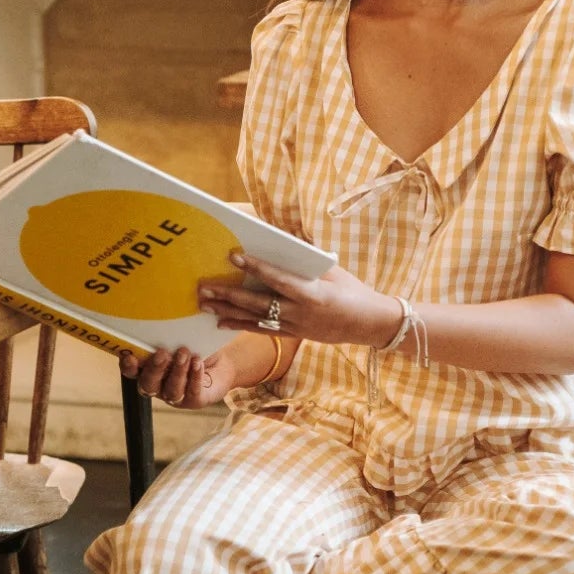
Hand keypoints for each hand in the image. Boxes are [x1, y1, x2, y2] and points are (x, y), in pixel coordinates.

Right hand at [119, 344, 236, 408]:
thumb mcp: (182, 336)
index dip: (128, 366)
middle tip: (162, 353)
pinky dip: (194, 377)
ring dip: (177, 372)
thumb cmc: (196, 345)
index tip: (130, 356)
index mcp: (149, 368)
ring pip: (171, 390)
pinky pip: (191, 393)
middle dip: (154, 369)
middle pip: (148, 384)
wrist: (222, 361)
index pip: (131, 371)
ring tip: (185, 353)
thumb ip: (169, 334)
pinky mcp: (193, 400)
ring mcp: (175, 395)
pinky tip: (198, 363)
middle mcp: (159, 384)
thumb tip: (163, 318)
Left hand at [198, 254, 400, 349]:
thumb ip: (306, 260)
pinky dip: (240, 324)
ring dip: (227, 310)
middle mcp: (300, 312)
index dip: (255, 267)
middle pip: (257, 302)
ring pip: (254, 318)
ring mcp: (295, 326)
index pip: (278, 278)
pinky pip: (261, 330)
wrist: (369, 324)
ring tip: (204, 303)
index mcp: (312, 293)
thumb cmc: (352, 291)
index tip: (233, 256)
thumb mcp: (332, 272)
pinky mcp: (293, 334)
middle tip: (204, 286)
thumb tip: (281, 239)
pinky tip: (221, 321)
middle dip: (228, 294)